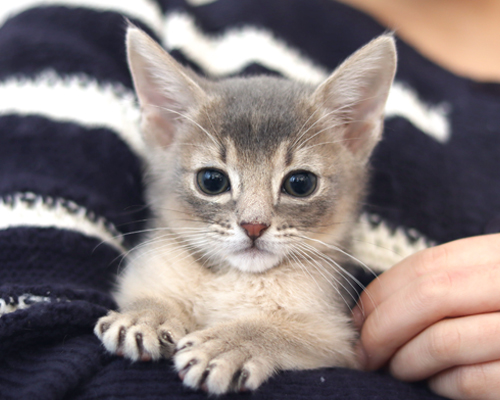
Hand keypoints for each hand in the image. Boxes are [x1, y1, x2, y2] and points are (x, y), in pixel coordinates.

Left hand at [353, 234, 499, 398]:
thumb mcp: (482, 281)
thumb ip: (437, 286)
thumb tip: (367, 313)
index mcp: (499, 255)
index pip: (423, 267)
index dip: (381, 295)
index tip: (358, 320)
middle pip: (428, 298)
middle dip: (382, 329)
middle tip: (365, 353)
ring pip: (444, 341)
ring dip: (406, 361)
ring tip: (396, 369)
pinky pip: (473, 380)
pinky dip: (442, 385)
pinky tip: (436, 385)